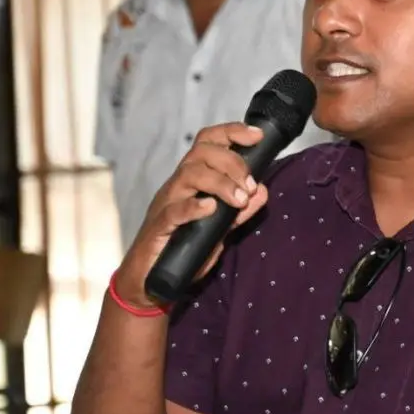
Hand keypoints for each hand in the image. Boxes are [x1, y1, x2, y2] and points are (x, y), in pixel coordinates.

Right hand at [114, 123, 269, 309]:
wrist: (151, 280)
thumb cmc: (183, 248)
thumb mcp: (219, 228)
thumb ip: (240, 210)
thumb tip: (262, 191)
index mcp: (193, 180)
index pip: (208, 143)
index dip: (231, 132)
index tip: (256, 136)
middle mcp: (178, 186)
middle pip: (201, 153)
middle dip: (232, 162)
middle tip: (249, 185)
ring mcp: (166, 205)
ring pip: (189, 175)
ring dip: (220, 183)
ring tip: (239, 199)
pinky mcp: (158, 228)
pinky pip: (173, 211)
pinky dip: (193, 207)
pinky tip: (210, 208)